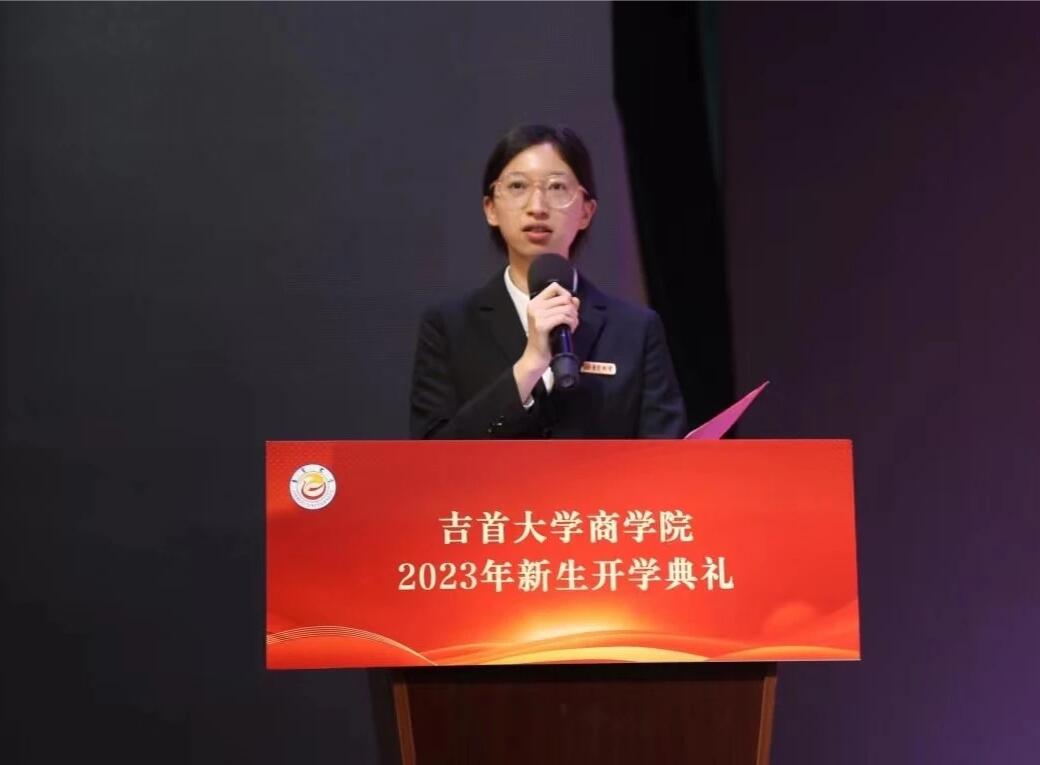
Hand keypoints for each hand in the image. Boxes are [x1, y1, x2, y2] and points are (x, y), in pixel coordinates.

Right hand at [513, 283, 579, 401]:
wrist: (536, 356)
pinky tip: (570, 329)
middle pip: (563, 297)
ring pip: (566, 308)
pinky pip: (563, 317)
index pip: (555, 287)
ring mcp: (537, 315)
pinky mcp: (541, 325)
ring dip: (573, 317)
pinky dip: (571, 322)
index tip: (568, 306)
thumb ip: (565, 307)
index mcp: (535, 302)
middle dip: (572, 309)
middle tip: (572, 320)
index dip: (566, 294)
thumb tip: (575, 299)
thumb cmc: (546, 339)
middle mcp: (534, 306)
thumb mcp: (554, 319)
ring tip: (572, 325)